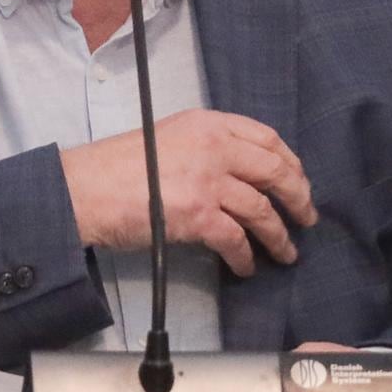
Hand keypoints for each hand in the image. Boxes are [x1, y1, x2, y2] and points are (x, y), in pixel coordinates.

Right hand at [60, 111, 314, 275]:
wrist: (85, 189)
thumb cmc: (116, 167)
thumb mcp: (168, 139)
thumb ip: (205, 148)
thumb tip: (238, 177)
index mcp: (208, 124)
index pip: (267, 138)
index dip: (290, 163)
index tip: (298, 181)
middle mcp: (214, 146)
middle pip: (276, 171)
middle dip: (299, 198)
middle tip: (306, 218)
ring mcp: (208, 181)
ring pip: (262, 210)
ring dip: (279, 236)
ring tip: (286, 253)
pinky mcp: (198, 215)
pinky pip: (236, 240)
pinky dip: (247, 257)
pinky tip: (247, 267)